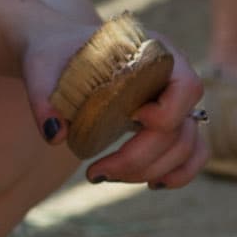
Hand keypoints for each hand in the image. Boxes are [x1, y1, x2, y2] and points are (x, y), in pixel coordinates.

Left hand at [24, 21, 208, 187]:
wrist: (61, 52)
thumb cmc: (55, 55)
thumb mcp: (42, 68)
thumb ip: (45, 97)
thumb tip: (56, 135)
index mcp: (156, 53)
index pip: (187, 87)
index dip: (164, 113)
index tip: (129, 118)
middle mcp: (174, 77)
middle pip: (181, 128)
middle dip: (140, 159)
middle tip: (95, 173)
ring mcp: (177, 102)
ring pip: (188, 146)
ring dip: (151, 171)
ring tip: (106, 176)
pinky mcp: (172, 122)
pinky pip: (194, 153)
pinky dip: (179, 173)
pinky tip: (152, 184)